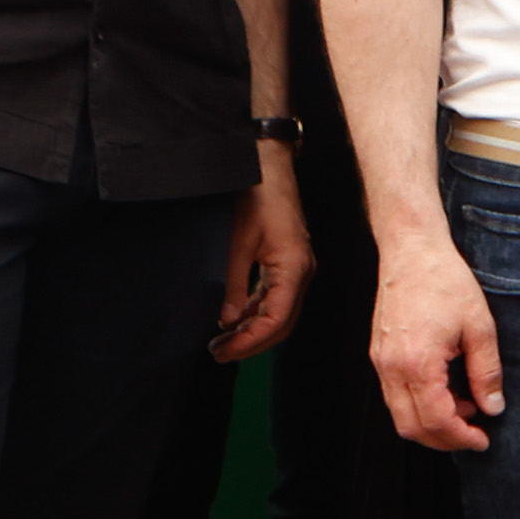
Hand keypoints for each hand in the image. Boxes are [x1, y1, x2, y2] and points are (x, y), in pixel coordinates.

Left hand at [209, 151, 312, 360]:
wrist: (270, 166)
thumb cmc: (257, 197)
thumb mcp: (238, 242)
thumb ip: (235, 284)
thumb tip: (228, 321)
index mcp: (294, 269)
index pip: (276, 320)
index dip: (250, 341)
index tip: (223, 350)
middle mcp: (302, 273)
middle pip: (282, 323)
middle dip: (251, 342)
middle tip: (218, 352)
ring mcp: (297, 269)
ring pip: (279, 313)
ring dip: (253, 330)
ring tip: (222, 341)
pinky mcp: (288, 263)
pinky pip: (276, 297)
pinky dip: (257, 312)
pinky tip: (236, 319)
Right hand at [372, 237, 503, 452]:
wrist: (412, 252)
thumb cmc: (445, 282)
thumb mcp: (480, 328)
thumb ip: (486, 373)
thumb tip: (493, 407)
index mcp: (417, 363)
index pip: (436, 420)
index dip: (460, 438)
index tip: (483, 440)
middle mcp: (391, 368)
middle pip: (411, 427)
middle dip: (444, 440)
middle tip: (474, 434)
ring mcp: (380, 362)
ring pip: (400, 414)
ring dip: (432, 422)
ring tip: (465, 408)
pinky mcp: (379, 355)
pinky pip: (395, 395)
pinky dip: (420, 404)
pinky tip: (446, 391)